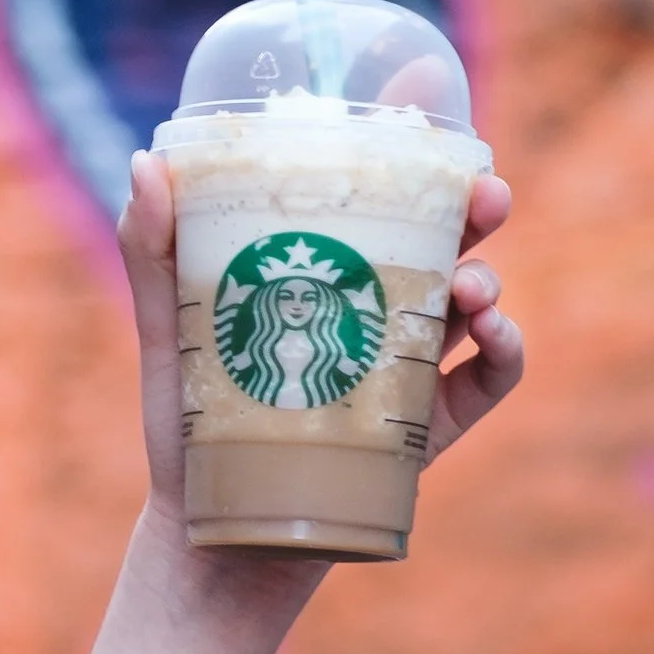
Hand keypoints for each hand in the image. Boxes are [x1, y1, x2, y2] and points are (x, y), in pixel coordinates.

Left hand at [116, 155, 526, 549]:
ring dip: (488, 280)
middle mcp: (376, 314)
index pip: (384, 204)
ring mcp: (408, 371)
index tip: (442, 117)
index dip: (424, 162)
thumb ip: (153, 253)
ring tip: (470, 286)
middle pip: (447, 243)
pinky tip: (492, 333)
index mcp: (326, 276)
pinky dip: (506, 349)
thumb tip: (148, 161)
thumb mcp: (166, 332)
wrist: (212, 536)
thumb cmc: (188, 430)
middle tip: (487, 195)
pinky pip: (487, 382)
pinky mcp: (427, 429)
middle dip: (479, 209)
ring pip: (474, 306)